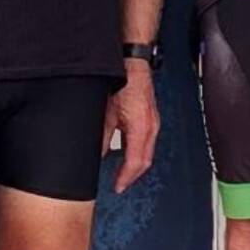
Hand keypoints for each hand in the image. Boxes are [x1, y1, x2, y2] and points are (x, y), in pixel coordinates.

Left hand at [102, 61, 159, 194]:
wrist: (133, 62)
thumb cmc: (122, 81)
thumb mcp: (106, 112)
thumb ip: (103, 135)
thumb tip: (97, 152)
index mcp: (141, 127)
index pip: (136, 161)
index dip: (126, 178)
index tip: (118, 187)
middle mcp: (151, 126)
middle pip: (144, 161)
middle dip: (132, 176)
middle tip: (119, 185)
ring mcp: (153, 122)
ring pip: (147, 152)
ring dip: (135, 165)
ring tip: (122, 174)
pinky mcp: (151, 117)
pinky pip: (147, 142)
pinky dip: (138, 153)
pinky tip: (127, 154)